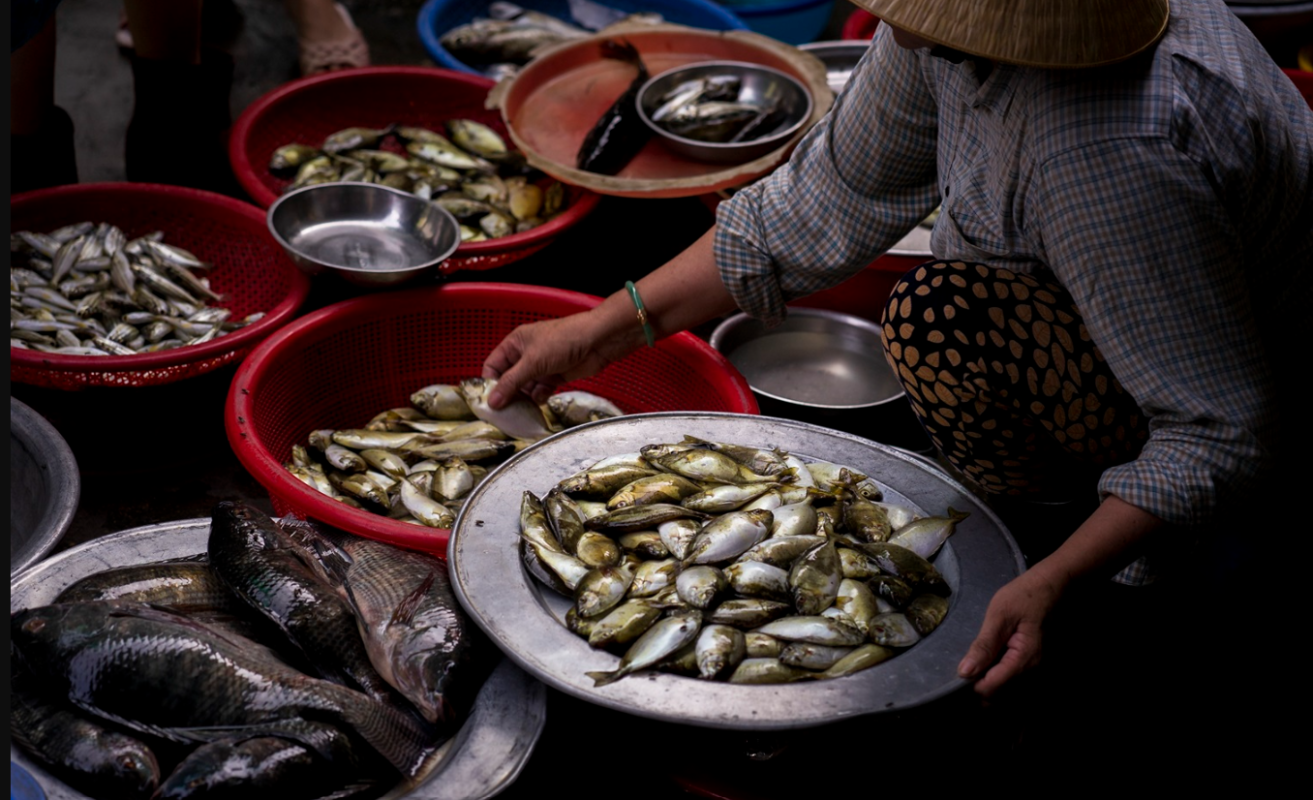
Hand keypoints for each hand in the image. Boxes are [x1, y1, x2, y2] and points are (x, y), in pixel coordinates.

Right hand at [481, 311, 631, 408]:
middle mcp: (526, 354)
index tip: (489, 402)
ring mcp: (541, 366)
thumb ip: (511, 383)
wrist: (598, 341)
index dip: (490, 384)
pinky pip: (541, 390)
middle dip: (507, 394)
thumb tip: (492, 401)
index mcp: (515, 343)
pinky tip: (539, 403)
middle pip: (509, 379)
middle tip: (504, 413)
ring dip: (524, 399)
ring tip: (521, 412)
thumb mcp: (532, 362)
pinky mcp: (555, 376)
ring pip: (525, 387)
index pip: (493, 366)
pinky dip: (539, 398)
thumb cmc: (563, 341)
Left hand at [957, 568, 1063, 698]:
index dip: (971, 684)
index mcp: (1024, 660)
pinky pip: (1015, 683)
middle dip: (979, 688)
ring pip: (1008, 693)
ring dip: (989, 684)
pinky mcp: (1034, 667)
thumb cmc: (1025, 596)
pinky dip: (999, 678)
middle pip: (1000, 697)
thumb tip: (964, 672)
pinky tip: (989, 663)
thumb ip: (983, 645)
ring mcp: (1037, 671)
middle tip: (966, 668)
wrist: (1052, 586)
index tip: (959, 671)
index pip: (992, 689)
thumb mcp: (999, 615)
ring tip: (976, 665)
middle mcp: (1034, 672)